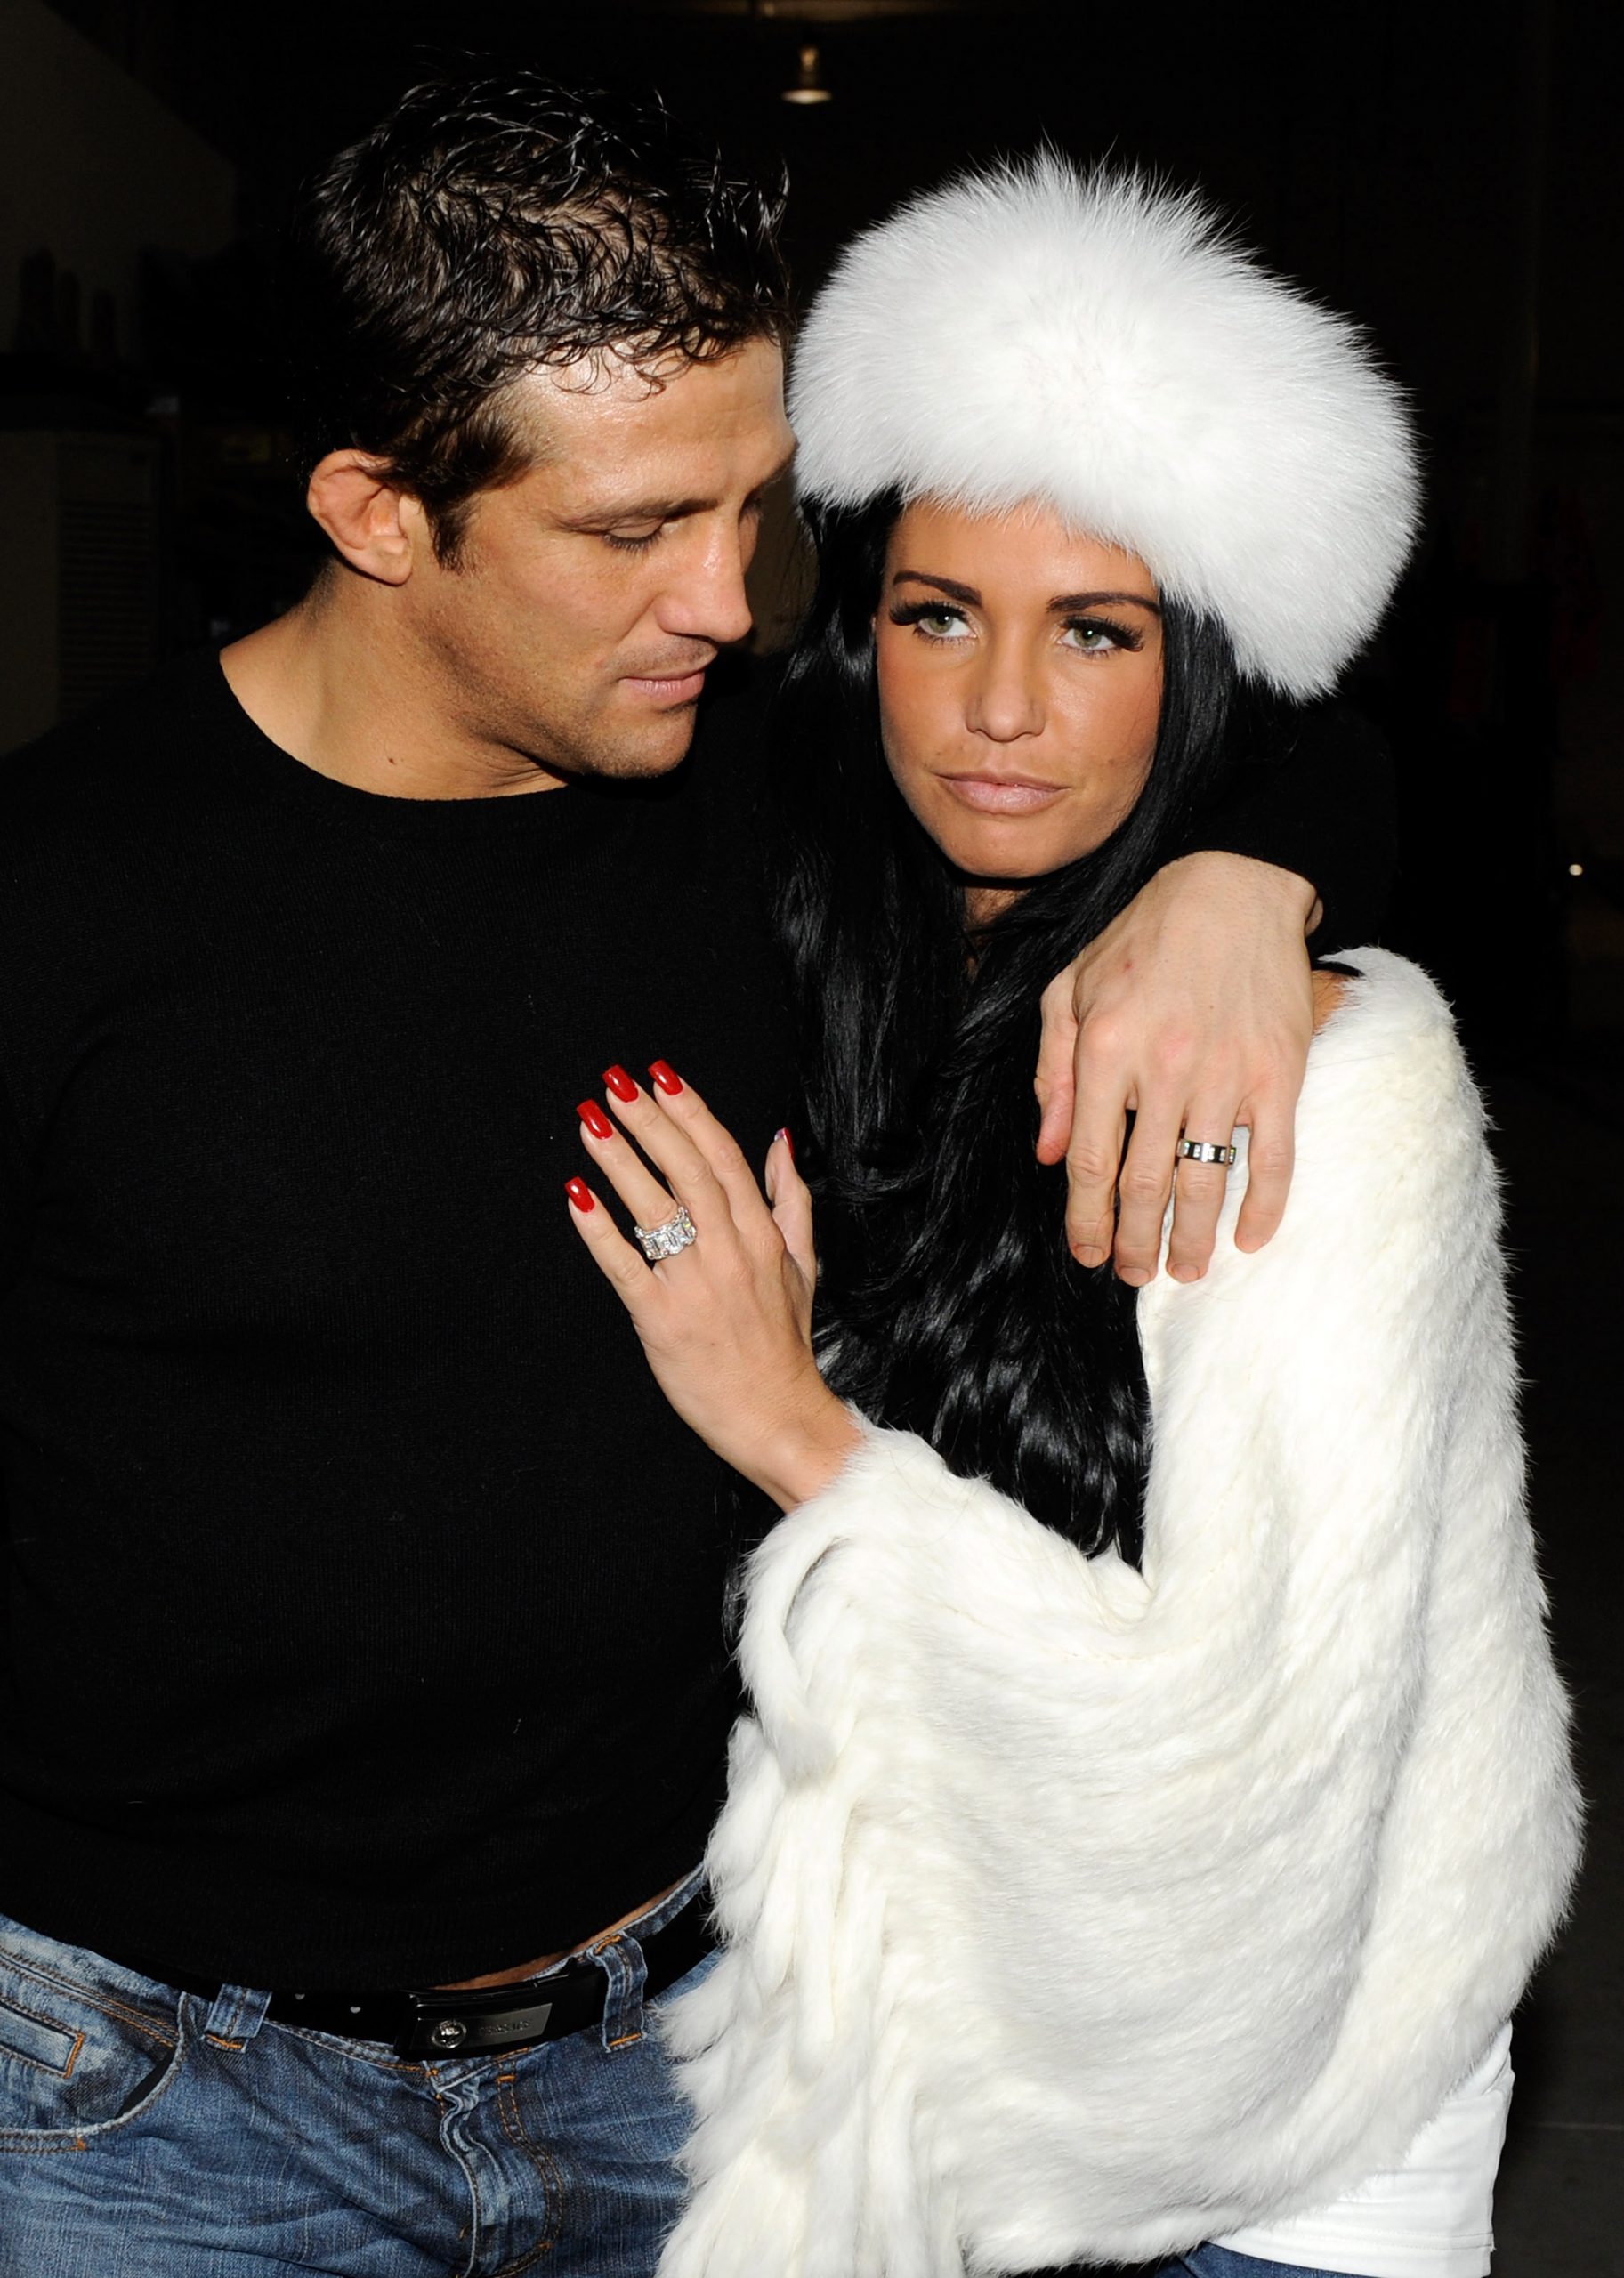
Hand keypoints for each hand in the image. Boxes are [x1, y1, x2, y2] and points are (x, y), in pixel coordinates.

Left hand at [566, 1063, 861, 1511]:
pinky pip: (624, 1266)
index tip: (661, 1076)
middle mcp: (730, 1252)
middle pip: (687, 1170)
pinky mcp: (661, 1320)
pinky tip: (577, 1195)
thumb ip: (790, 1199)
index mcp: (762, 1235)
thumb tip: (780, 1141)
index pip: (724, 1157)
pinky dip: (599, 1229)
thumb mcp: (802, 1264)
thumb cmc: (781, 1341)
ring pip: (654, 1208)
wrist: (775, 1414)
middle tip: (614, 1083)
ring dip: (619, 1160)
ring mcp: (695, 1286)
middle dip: (649, 1121)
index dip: (691, 1112)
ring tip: (589, 1122)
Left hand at [1034, 853, 1318, 1285]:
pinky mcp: (1278, 1073)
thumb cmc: (1143, 937)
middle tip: (1135, 1275)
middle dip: (1136, 1241)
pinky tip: (1249, 1239)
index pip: (1091, 1160)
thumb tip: (1049, 1153)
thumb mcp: (1071, 989)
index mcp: (1104, 1049)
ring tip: (1184, 1270)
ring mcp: (1225, 1074)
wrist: (1234, 886)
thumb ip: (1052, 1072)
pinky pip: (1273, 1157)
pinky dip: (1263, 1206)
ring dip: (1192, 1238)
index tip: (1088, 1252)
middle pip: (1144, 1183)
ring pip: (1204, 1180)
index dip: (1086, 1218)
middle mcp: (1163, 1069)